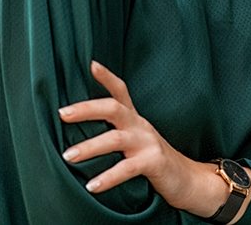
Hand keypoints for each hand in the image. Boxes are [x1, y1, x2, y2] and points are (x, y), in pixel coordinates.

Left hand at [59, 61, 250, 220]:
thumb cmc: (153, 159)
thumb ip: (116, 131)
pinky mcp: (154, 162)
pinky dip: (108, 177)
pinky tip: (91, 185)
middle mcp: (140, 125)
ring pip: (115, 139)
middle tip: (62, 113)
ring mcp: (148, 142)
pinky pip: (127, 168)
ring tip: (67, 156)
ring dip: (89, 147)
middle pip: (113, 108)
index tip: (91, 64)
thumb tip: (80, 129)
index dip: (107, 77)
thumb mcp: (135, 139)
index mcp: (134, 118)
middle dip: (86, 109)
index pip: (121, 90)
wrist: (188, 179)